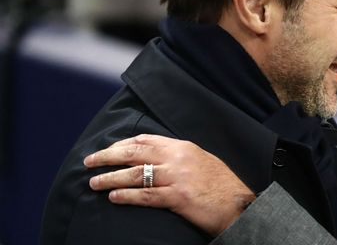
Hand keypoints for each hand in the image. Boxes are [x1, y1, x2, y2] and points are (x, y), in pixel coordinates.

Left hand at [85, 134, 255, 235]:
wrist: (241, 203)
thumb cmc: (223, 185)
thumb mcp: (202, 160)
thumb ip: (180, 157)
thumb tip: (157, 158)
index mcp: (183, 147)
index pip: (146, 139)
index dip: (123, 144)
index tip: (108, 149)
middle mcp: (178, 158)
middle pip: (134, 153)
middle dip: (108, 156)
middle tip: (90, 161)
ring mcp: (177, 178)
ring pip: (135, 174)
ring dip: (111, 178)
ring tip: (94, 183)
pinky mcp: (178, 197)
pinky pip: (146, 196)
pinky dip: (127, 196)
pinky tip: (114, 197)